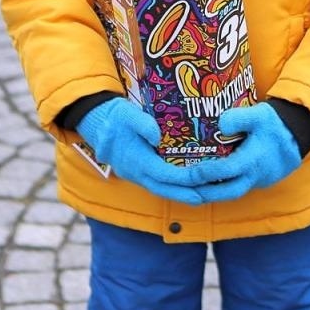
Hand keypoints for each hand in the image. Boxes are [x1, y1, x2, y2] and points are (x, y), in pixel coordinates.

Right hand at [77, 100, 206, 204]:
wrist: (97, 123)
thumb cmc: (115, 117)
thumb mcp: (127, 114)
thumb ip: (142, 123)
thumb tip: (157, 134)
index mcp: (136, 160)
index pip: (164, 174)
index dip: (184, 178)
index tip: (203, 177)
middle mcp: (137, 173)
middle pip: (166, 190)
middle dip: (189, 194)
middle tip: (212, 195)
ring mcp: (137, 175)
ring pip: (163, 190)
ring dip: (184, 194)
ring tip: (207, 194)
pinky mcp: (139, 173)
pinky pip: (160, 185)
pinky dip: (176, 187)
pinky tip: (191, 185)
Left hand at [191, 104, 302, 202]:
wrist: (297, 136)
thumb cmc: (275, 124)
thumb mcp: (261, 114)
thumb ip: (240, 117)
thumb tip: (220, 123)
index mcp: (254, 160)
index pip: (226, 171)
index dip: (206, 174)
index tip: (188, 172)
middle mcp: (254, 176)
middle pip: (225, 192)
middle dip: (203, 193)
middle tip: (182, 188)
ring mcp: (256, 182)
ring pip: (229, 193)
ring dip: (210, 192)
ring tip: (187, 187)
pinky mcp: (255, 182)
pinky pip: (235, 188)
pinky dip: (219, 187)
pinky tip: (204, 181)